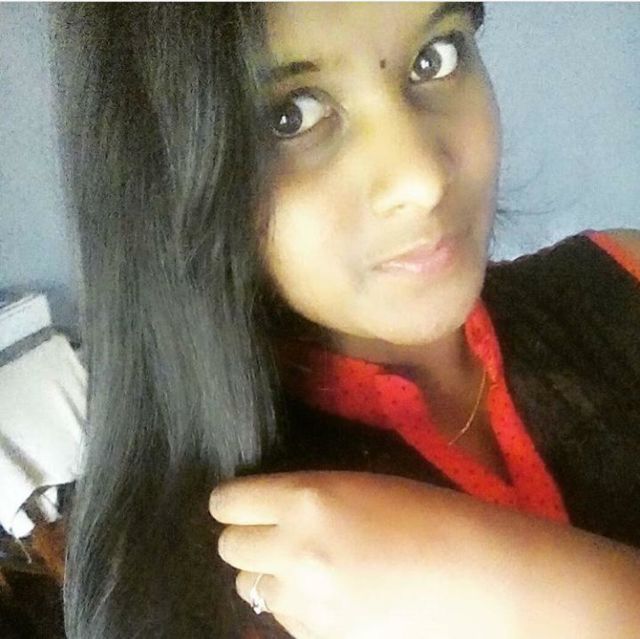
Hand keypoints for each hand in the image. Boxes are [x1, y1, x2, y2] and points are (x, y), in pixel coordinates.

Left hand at [209, 471, 526, 638]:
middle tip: (275, 535)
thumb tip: (271, 512)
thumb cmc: (427, 514)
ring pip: (249, 585)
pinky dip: (291, 605)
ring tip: (304, 568)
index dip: (233, 502)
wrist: (476, 578)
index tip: (243, 505)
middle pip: (230, 546)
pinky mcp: (319, 635)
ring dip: (268, 573)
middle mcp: (293, 547)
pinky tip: (325, 596)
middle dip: (247, 538)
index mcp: (306, 497)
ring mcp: (305, 598)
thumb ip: (308, 500)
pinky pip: (280, 617)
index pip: (228, 501)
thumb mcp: (358, 487)